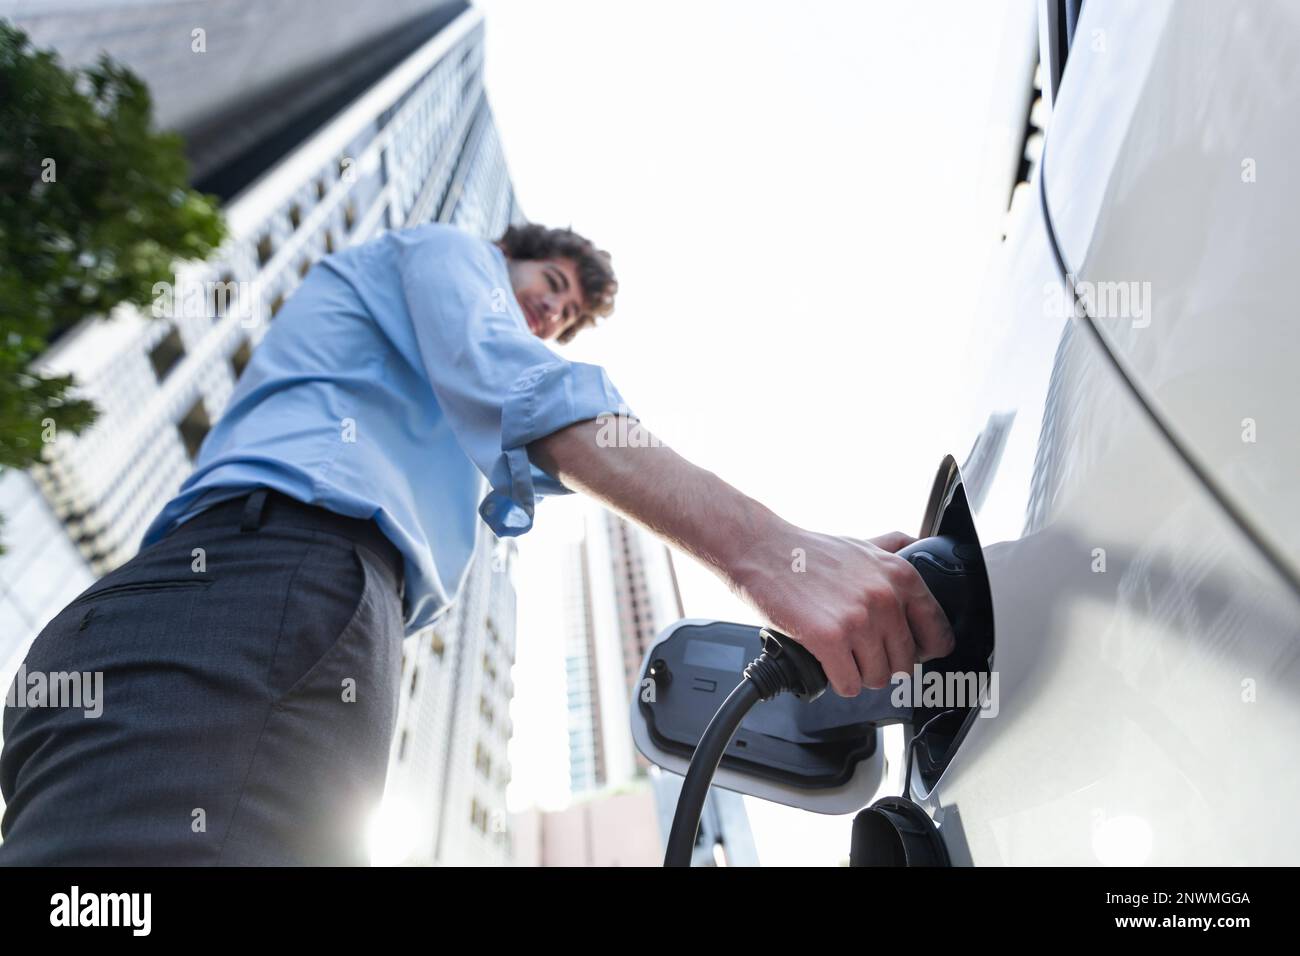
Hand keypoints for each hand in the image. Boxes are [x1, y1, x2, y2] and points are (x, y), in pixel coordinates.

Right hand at [729, 524, 955, 697]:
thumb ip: (896, 550)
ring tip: (841, 656)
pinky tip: (827, 663)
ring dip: (859, 675)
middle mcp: (886, 598)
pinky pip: (849, 685)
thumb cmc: (807, 552)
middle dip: (882, 665)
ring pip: (878, 679)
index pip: (938, 635)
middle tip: (860, 653)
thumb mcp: (863, 545)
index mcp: (901, 576)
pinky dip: (838, 681)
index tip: (908, 653)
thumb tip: (920, 546)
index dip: (922, 651)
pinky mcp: (830, 639)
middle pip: (905, 664)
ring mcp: (859, 620)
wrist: (761, 551)